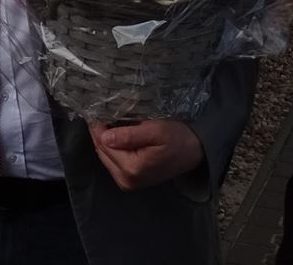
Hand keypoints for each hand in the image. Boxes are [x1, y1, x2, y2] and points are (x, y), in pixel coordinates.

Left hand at [88, 118, 204, 190]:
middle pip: (102, 152)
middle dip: (101, 133)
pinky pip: (113, 161)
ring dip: (106, 140)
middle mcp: (126, 180)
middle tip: (104, 114)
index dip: (99, 126)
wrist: (194, 152)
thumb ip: (129, 135)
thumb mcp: (156, 131)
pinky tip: (118, 136)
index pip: (103, 144)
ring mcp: (127, 183)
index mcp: (131, 169)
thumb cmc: (177, 138)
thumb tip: (104, 137)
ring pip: (105, 156)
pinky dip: (113, 148)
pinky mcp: (130, 181)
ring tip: (111, 123)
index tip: (98, 110)